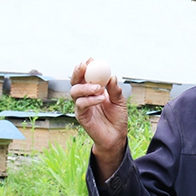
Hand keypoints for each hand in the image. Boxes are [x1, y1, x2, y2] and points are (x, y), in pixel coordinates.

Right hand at [70, 59, 127, 179]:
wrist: (116, 136)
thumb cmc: (117, 117)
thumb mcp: (120, 102)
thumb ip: (115, 90)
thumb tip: (112, 77)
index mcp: (93, 89)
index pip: (86, 76)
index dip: (86, 67)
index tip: (91, 60)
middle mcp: (85, 96)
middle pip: (75, 81)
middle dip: (78, 72)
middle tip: (84, 66)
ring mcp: (82, 105)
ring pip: (75, 91)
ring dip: (86, 87)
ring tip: (99, 88)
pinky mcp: (81, 116)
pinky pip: (81, 105)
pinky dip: (90, 100)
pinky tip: (101, 98)